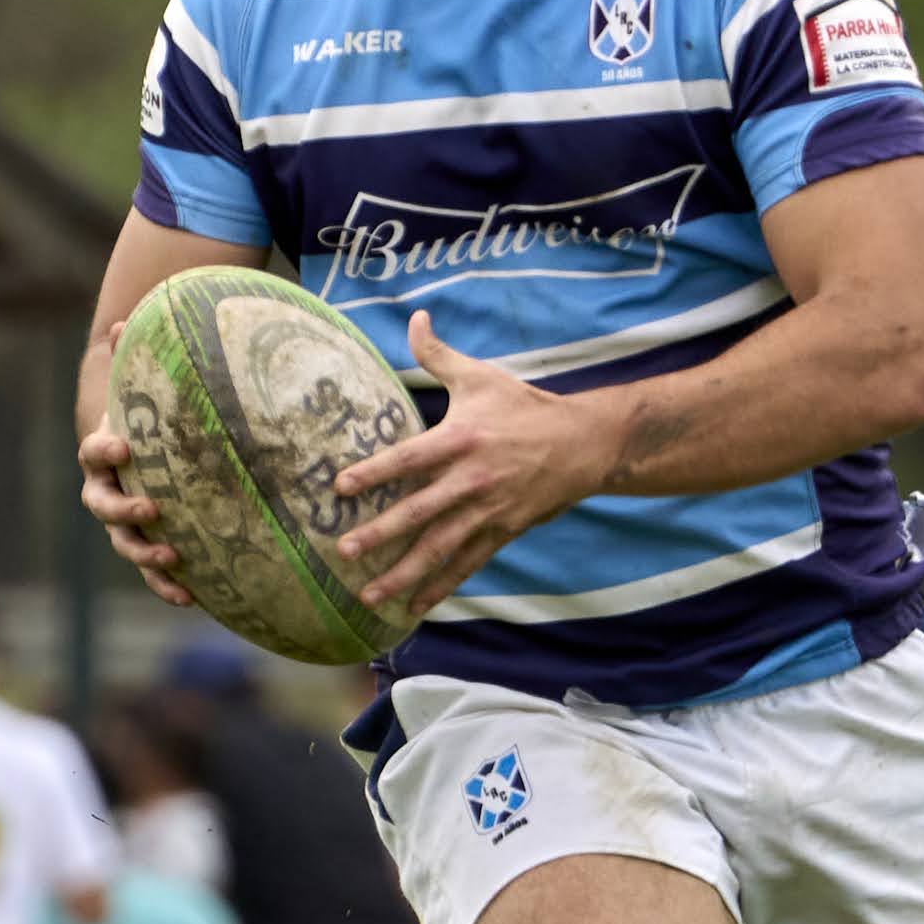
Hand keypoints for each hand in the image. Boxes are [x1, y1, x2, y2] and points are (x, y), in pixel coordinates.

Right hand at [78, 322, 191, 603]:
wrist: (141, 449)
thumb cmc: (146, 415)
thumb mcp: (141, 385)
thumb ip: (135, 357)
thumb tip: (126, 318)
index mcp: (103, 452)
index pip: (94, 451)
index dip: (103, 449)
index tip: (123, 444)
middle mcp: (105, 490)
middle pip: (102, 505)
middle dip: (123, 509)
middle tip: (150, 508)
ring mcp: (124, 523)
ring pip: (123, 544)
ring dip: (144, 553)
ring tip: (172, 557)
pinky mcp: (147, 545)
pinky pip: (151, 571)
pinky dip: (166, 584)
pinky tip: (192, 597)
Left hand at [328, 317, 625, 617]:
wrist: (583, 443)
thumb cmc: (525, 406)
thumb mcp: (481, 377)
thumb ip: (439, 355)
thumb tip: (416, 318)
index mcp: (460, 439)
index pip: (409, 458)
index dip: (375, 472)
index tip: (340, 487)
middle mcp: (471, 479)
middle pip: (419, 511)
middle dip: (380, 533)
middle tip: (344, 551)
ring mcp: (488, 510)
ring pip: (440, 547)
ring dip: (404, 573)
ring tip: (369, 595)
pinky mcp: (503, 531)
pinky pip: (467, 563)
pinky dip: (442, 586)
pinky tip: (415, 606)